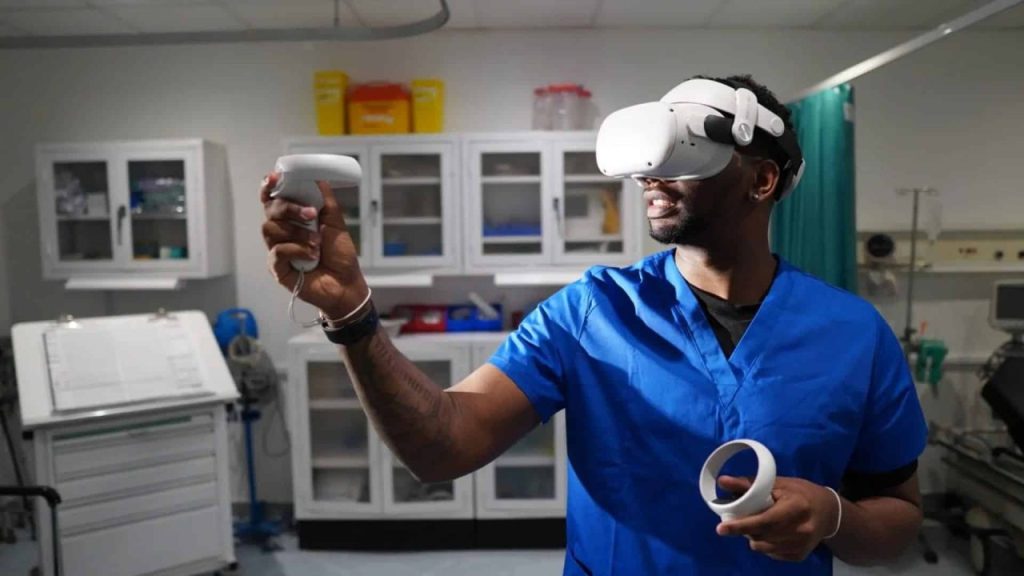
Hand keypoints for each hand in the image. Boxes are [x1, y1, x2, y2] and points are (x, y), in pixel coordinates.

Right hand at [261, 172, 368, 317]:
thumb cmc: (339, 255)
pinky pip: (277, 251)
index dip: (269, 187)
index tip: (273, 177)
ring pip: (271, 229)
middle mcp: (282, 232)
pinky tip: (311, 254)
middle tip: (312, 214)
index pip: (273, 199)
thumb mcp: (335, 223)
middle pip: (270, 210)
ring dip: (297, 233)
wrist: (346, 283)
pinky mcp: (277, 268)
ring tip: (317, 242)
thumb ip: (325, 201)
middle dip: (290, 208)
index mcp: (293, 219)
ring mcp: (277, 249)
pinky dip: (296, 250)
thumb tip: (318, 178)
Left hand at [715, 475, 840, 562]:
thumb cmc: (800, 493)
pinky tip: (772, 532)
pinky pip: (771, 553)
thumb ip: (749, 484)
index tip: (721, 529)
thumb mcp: (778, 483)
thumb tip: (722, 482)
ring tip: (760, 524)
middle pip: (761, 536)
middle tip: (740, 519)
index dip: (741, 525)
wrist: (829, 513)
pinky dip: (765, 544)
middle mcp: (800, 530)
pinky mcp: (799, 556)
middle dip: (744, 529)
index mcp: (796, 508)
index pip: (765, 520)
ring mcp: (801, 546)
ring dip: (754, 537)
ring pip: (763, 547)